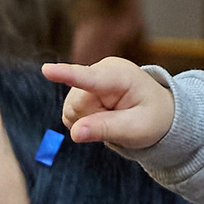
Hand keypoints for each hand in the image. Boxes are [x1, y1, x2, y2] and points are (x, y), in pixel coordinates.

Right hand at [43, 58, 175, 150]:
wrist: (157, 112)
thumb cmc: (152, 119)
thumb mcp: (135, 129)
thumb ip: (105, 129)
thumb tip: (75, 133)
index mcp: (120, 75)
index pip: (89, 78)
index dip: (66, 74)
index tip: (46, 70)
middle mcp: (100, 70)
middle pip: (76, 106)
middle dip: (92, 121)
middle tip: (117, 121)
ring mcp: (89, 77)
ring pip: (70, 111)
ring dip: (88, 122)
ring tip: (112, 117)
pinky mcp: (80, 88)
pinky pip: (69, 113)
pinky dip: (84, 121)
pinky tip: (102, 115)